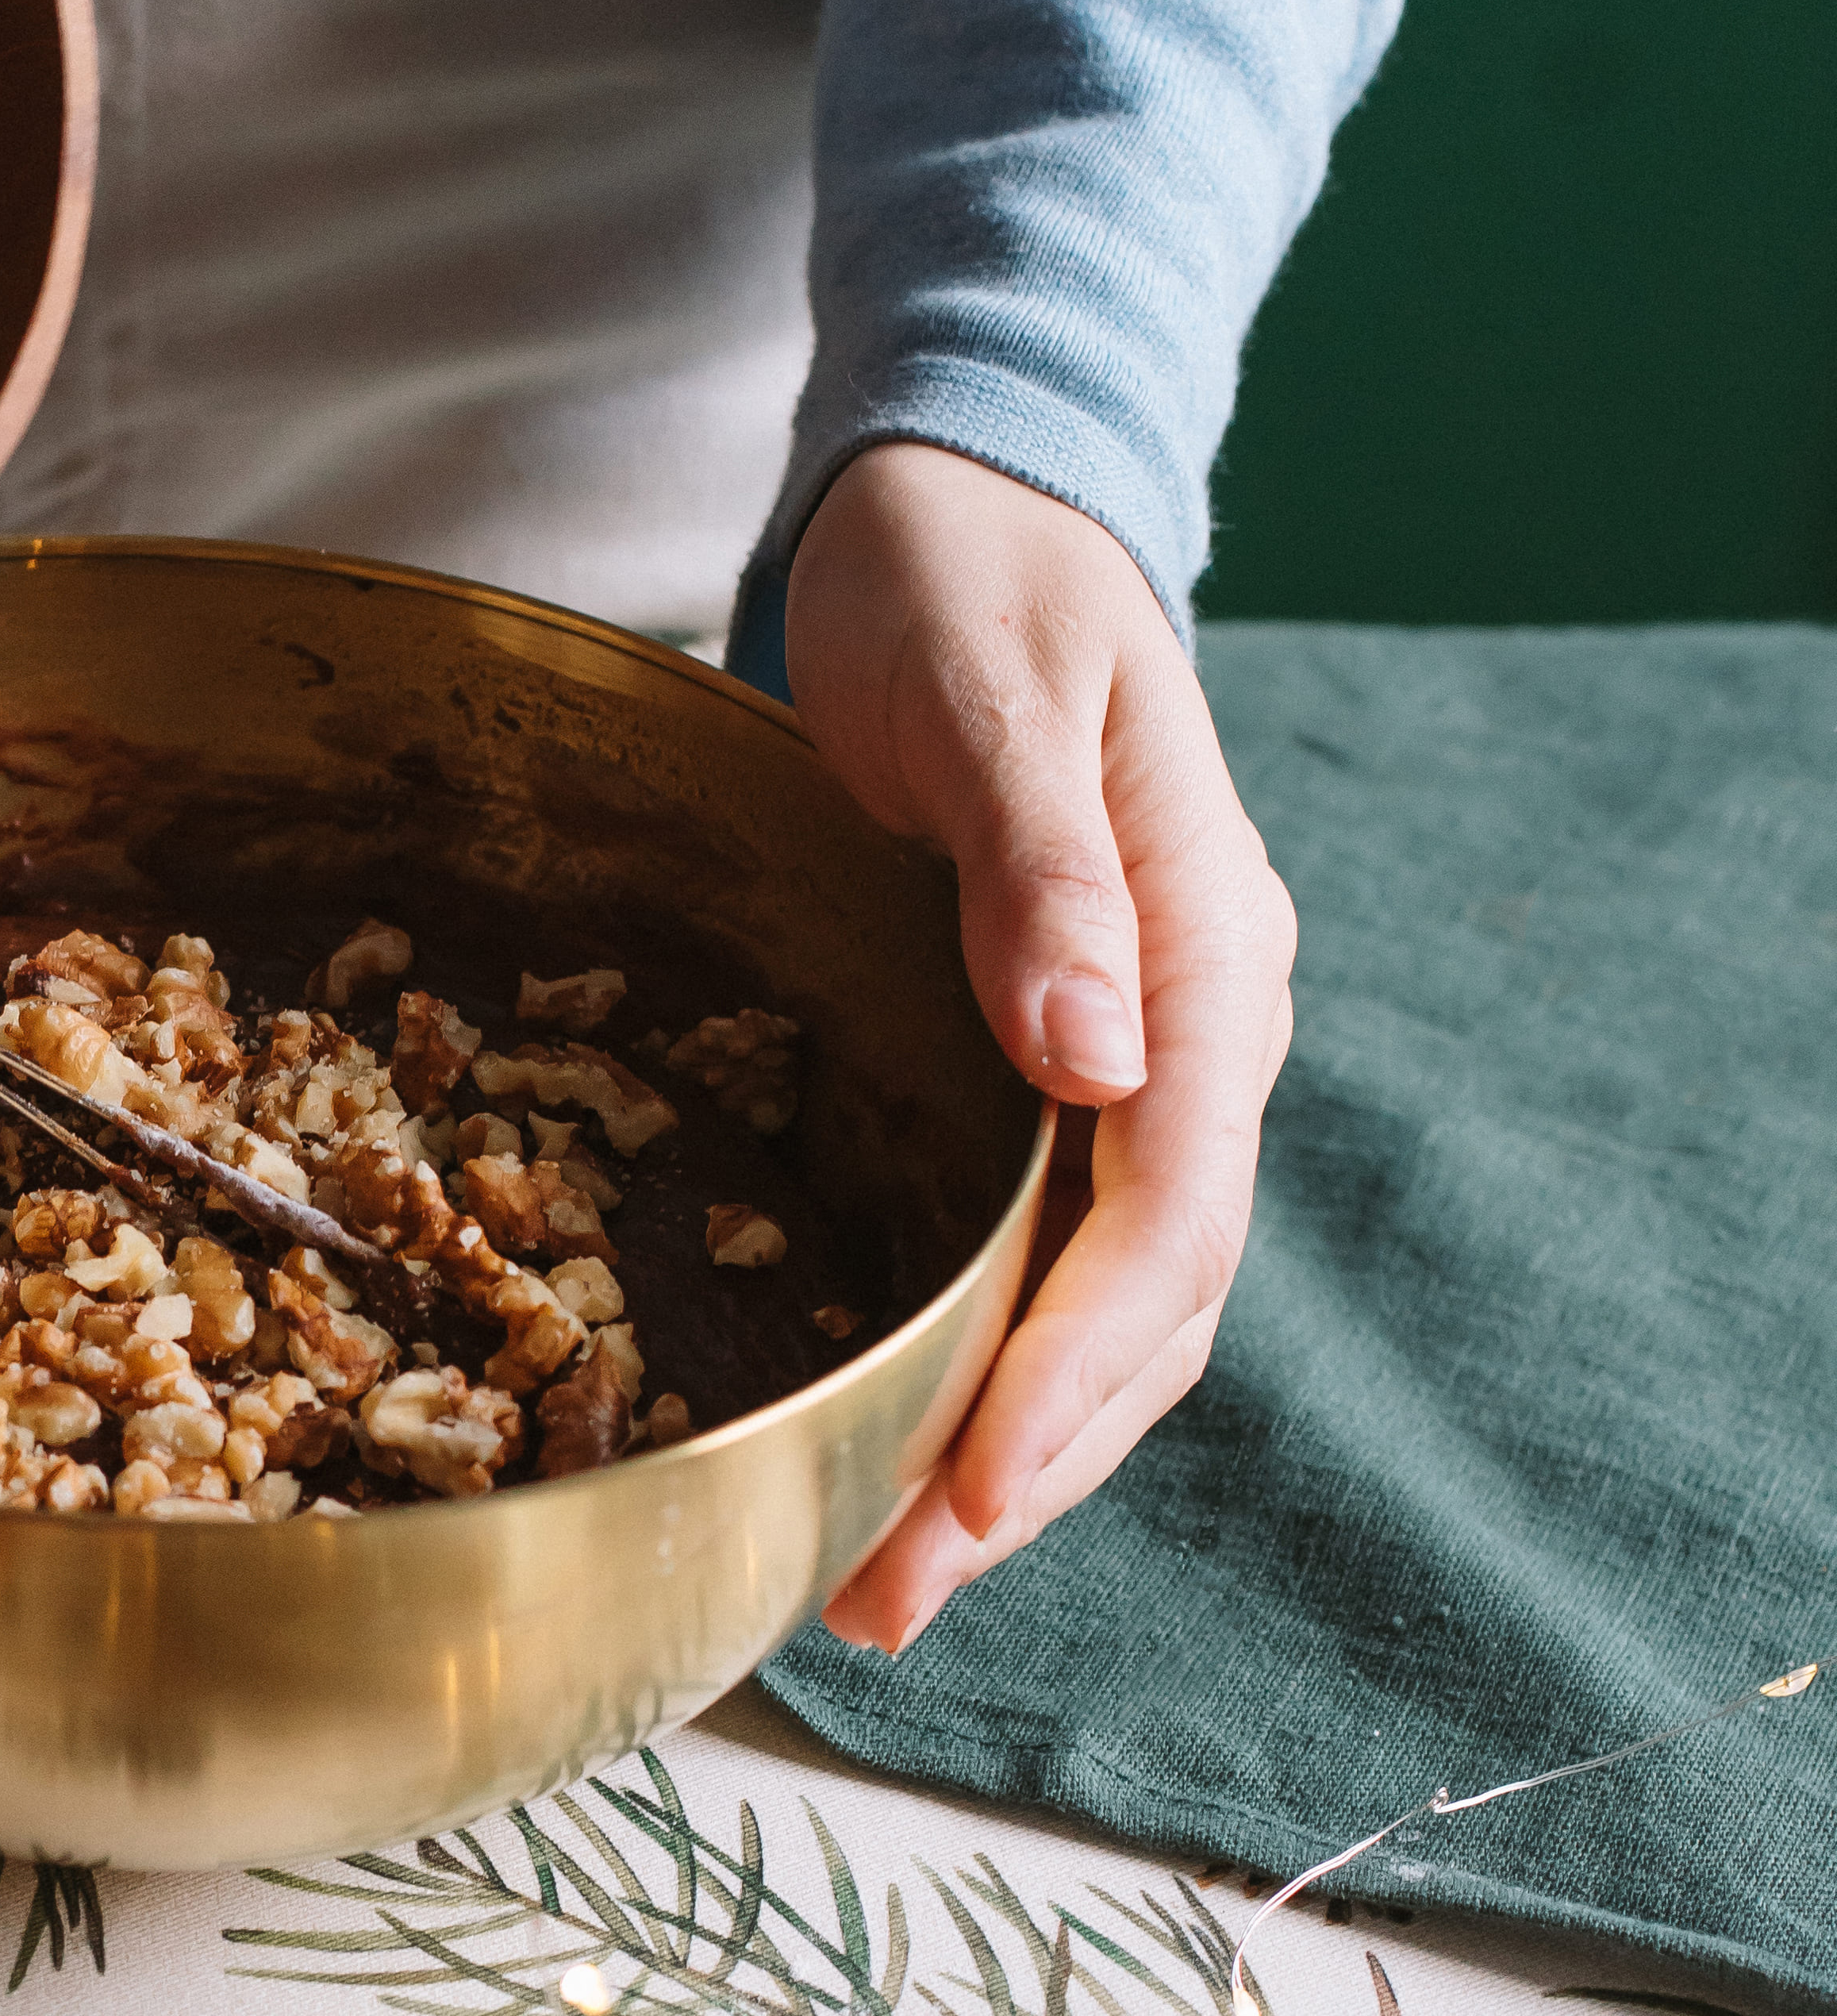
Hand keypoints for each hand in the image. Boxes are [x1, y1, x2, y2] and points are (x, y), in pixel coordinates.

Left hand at [781, 440, 1294, 1650]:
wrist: (958, 495)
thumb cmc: (965, 569)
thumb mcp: (991, 686)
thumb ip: (1044, 868)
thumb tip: (1097, 1057)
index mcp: (1202, 938)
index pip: (1167, 1203)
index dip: (1073, 1361)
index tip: (973, 1487)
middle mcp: (1188, 1010)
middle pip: (1149, 1290)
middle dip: (1032, 1452)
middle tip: (893, 1589)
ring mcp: (1126, 1034)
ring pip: (1105, 1287)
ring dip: (1008, 1432)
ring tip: (883, 1567)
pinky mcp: (1047, 1035)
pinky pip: (1042, 1227)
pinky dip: (984, 1340)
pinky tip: (902, 1418)